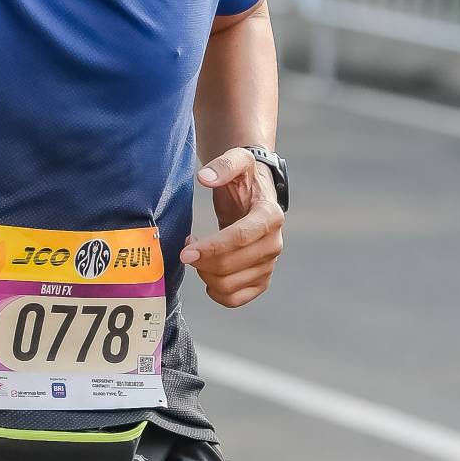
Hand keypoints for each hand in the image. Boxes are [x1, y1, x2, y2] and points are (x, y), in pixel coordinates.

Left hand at [181, 149, 283, 308]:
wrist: (255, 194)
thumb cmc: (244, 179)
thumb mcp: (238, 161)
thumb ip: (223, 165)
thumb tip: (205, 177)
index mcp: (270, 216)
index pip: (240, 238)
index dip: (211, 247)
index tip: (185, 251)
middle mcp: (273, 243)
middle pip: (230, 265)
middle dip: (201, 260)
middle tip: (188, 246)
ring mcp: (269, 264)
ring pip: (230, 285)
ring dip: (205, 274)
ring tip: (198, 255)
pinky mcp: (261, 279)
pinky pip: (236, 299)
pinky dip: (217, 293)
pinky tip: (207, 274)